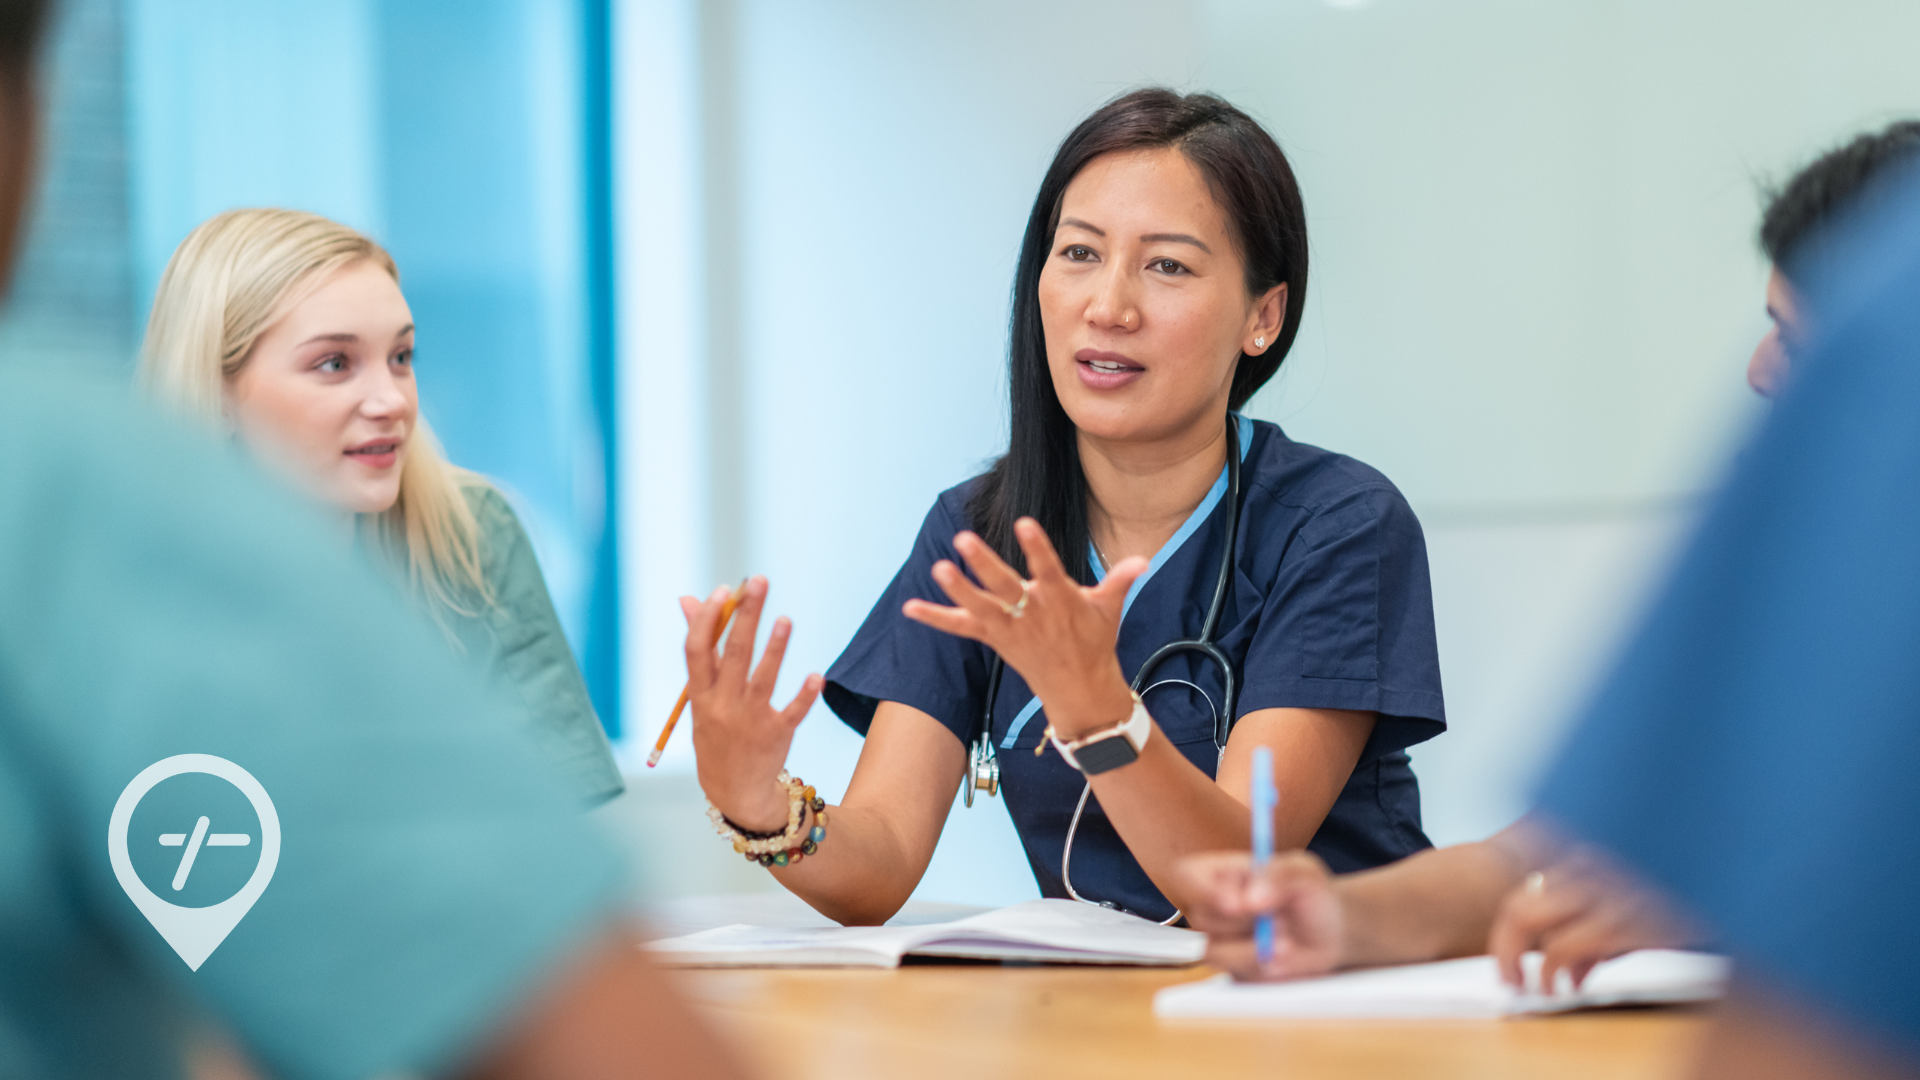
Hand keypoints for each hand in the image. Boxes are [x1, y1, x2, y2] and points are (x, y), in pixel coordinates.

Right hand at [681, 577, 822, 830]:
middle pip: (733, 655)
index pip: (697, 650)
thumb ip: (701, 649)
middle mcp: (723, 706)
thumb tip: (688, 599)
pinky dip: (804, 696)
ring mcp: (750, 721)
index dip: (707, 619)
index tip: (722, 590)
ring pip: (763, 680)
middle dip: (744, 616)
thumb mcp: (701, 696)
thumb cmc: (717, 732)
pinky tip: (816, 676)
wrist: (734, 791)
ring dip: (775, 649)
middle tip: (758, 581)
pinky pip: (793, 713)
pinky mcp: (777, 735)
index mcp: (700, 694)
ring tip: (785, 620)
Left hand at [901, 518, 1146, 737]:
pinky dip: (936, 618)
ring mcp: (1010, 628)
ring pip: (981, 606)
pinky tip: (909, 607)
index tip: (1024, 523)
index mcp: (1061, 600)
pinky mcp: (994, 638)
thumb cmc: (1095, 641)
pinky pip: (961, 628)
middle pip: (1005, 586)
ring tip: (937, 568)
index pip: (1048, 569)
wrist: (1080, 689)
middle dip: (984, 564)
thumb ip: (1120, 580)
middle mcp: (1032, 613)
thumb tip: (1144, 559)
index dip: (1037, 547)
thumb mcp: (1109, 609)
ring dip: (958, 589)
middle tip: (964, 540)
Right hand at [1175, 851, 1344, 980]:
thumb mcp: (1302, 871)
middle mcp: (1211, 908)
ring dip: (1255, 950)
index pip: (1187, 875)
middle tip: (1281, 923)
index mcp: (1219, 873)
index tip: (1238, 904)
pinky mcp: (1233, 970)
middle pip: (1202, 919)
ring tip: (1288, 941)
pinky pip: (1236, 975)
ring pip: (1216, 952)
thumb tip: (1249, 899)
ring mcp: (1219, 942)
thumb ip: (1276, 876)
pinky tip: (1285, 958)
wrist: (1330, 931)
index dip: (1203, 890)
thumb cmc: (1310, 892)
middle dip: (1245, 924)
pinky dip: (1264, 969)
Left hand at [1488, 847, 1697, 991]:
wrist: (1745, 897)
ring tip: (1545, 992)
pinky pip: (1566, 945)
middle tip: (1513, 985)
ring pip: (1532, 921)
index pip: (1524, 894)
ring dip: (1534, 969)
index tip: (1509, 969)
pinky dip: (1558, 973)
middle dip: (1507, 952)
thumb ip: (1599, 938)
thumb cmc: (1694, 905)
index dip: (1507, 937)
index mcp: (1590, 858)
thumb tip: (1572, 975)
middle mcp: (1591, 864)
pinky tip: (1572, 991)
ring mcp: (1606, 887)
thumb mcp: (1639, 919)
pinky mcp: (1624, 915)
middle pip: (1520, 908)